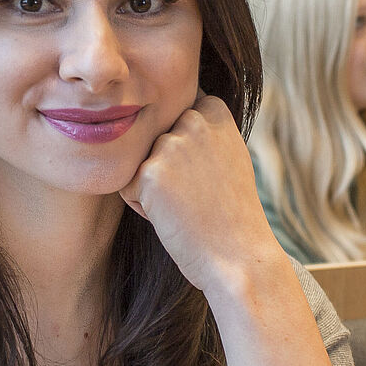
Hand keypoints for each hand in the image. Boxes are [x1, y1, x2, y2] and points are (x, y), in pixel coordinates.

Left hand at [118, 94, 279, 296]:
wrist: (238, 255)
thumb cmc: (230, 211)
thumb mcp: (227, 154)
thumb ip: (199, 129)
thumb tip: (158, 111)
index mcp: (213, 111)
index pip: (170, 114)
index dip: (180, 148)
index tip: (206, 172)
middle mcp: (192, 120)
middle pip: (150, 140)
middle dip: (162, 167)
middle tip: (195, 193)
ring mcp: (170, 144)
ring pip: (136, 163)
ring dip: (151, 187)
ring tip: (185, 206)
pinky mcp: (148, 172)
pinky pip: (126, 187)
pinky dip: (141, 206)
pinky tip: (172, 217)